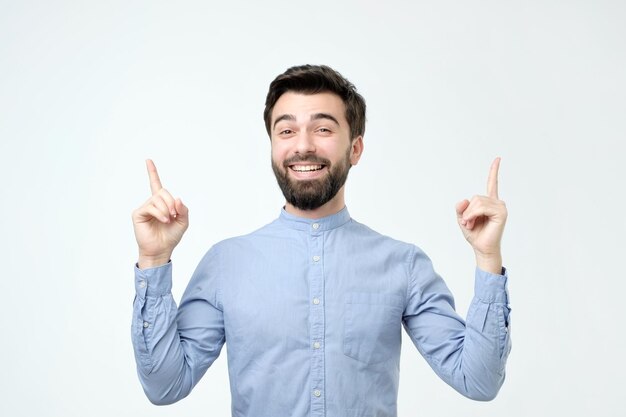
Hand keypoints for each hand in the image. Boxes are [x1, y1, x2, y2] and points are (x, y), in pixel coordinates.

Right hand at [132, 159, 188, 267]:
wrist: (162, 249)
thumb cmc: (171, 236)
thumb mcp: (184, 222)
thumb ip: (184, 209)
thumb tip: (177, 198)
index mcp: (162, 203)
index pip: (156, 184)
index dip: (152, 172)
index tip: (148, 160)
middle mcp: (152, 203)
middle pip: (162, 191)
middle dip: (171, 202)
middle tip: (174, 214)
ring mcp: (145, 207)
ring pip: (157, 198)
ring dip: (166, 209)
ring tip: (168, 219)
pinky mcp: (138, 213)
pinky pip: (150, 206)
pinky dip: (160, 213)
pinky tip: (163, 220)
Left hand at [455, 157, 506, 273]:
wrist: (481, 248)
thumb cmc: (475, 234)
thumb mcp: (462, 219)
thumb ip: (461, 208)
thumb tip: (465, 200)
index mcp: (489, 202)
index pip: (492, 183)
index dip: (494, 171)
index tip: (498, 159)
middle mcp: (496, 202)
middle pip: (475, 197)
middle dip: (467, 211)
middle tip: (468, 223)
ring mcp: (500, 207)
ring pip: (477, 202)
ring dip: (469, 214)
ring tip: (470, 224)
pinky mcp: (501, 212)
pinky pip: (481, 207)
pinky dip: (472, 215)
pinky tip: (473, 222)